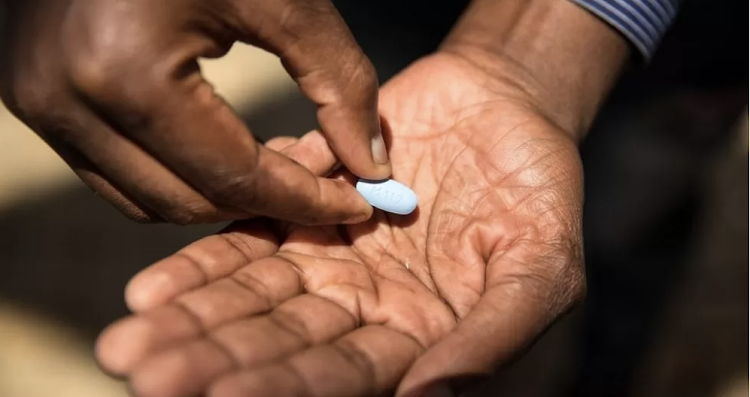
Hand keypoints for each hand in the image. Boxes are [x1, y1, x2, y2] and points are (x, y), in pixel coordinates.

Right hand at [0, 0, 388, 224]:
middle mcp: (66, 102)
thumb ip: (338, 80)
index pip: (235, 177)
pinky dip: (177, 175)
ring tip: (276, 163)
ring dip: (218, 195)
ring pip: (148, 200)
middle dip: (266, 202)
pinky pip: (116, 173)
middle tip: (322, 176)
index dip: (305, 201)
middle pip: (189, 202)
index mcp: (126, 74)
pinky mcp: (35, 97)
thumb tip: (373, 165)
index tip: (357, 206)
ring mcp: (40, 103)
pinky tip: (222, 148)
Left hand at [96, 52, 585, 396]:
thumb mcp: (540, 267)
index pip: (344, 374)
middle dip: (215, 361)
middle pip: (280, 343)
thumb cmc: (540, 192)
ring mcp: (330, 257)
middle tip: (144, 375)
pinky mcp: (306, 208)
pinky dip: (204, 263)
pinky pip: (249, 238)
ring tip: (133, 339)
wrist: (507, 106)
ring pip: (252, 296)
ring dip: (194, 319)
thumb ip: (490, 335)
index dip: (285, 387)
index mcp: (418, 336)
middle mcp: (364, 306)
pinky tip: (154, 289)